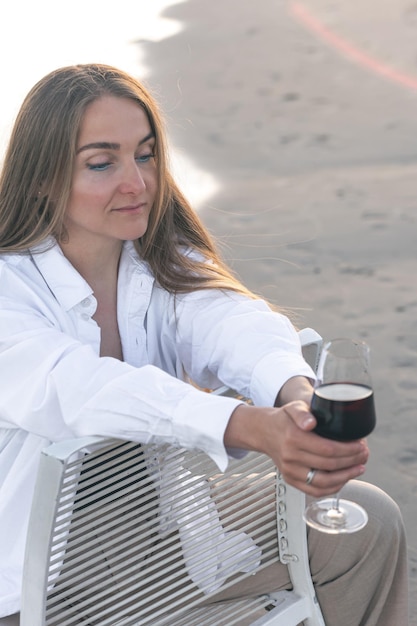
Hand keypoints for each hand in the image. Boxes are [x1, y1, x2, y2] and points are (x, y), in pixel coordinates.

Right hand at [224, 401, 368, 496]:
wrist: (265, 432)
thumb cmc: (284, 419)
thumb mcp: (294, 407)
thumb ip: (303, 412)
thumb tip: (311, 423)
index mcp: (293, 438)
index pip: (327, 449)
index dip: (348, 450)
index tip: (361, 445)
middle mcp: (290, 457)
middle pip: (329, 466)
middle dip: (352, 462)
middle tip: (364, 455)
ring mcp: (290, 471)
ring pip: (323, 482)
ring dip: (346, 477)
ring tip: (359, 468)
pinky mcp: (291, 480)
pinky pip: (314, 491)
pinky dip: (332, 488)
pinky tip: (344, 480)